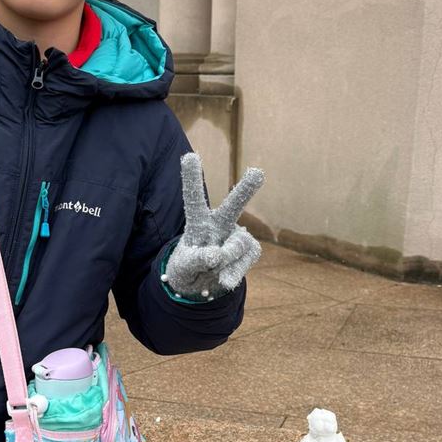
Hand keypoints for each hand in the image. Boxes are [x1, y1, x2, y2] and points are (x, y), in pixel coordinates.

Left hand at [162, 153, 264, 299]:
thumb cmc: (188, 268)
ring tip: (212, 270)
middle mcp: (219, 224)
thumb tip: (218, 255)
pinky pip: (245, 260)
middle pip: (232, 207)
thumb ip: (196, 260)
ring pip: (237, 245)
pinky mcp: (248, 250)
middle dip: (245, 191)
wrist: (201, 285)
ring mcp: (236, 236)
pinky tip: (224, 279)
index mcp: (198, 221)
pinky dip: (234, 273)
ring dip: (225, 262)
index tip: (190, 156)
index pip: (194, 199)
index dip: (192, 178)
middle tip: (258, 173)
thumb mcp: (182, 268)